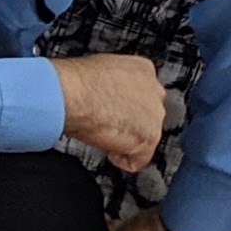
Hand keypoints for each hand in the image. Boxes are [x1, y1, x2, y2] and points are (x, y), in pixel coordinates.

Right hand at [53, 53, 170, 172]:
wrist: (74, 94)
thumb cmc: (78, 82)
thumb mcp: (101, 71)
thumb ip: (113, 83)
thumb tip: (104, 93)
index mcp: (143, 70)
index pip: (144, 94)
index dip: (126, 107)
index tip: (114, 112)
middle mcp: (155, 91)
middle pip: (149, 115)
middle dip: (130, 124)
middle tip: (108, 125)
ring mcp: (155, 115)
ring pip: (145, 137)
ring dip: (125, 141)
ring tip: (104, 135)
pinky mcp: (149, 138)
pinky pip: (137, 160)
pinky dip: (121, 160)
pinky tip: (108, 150)